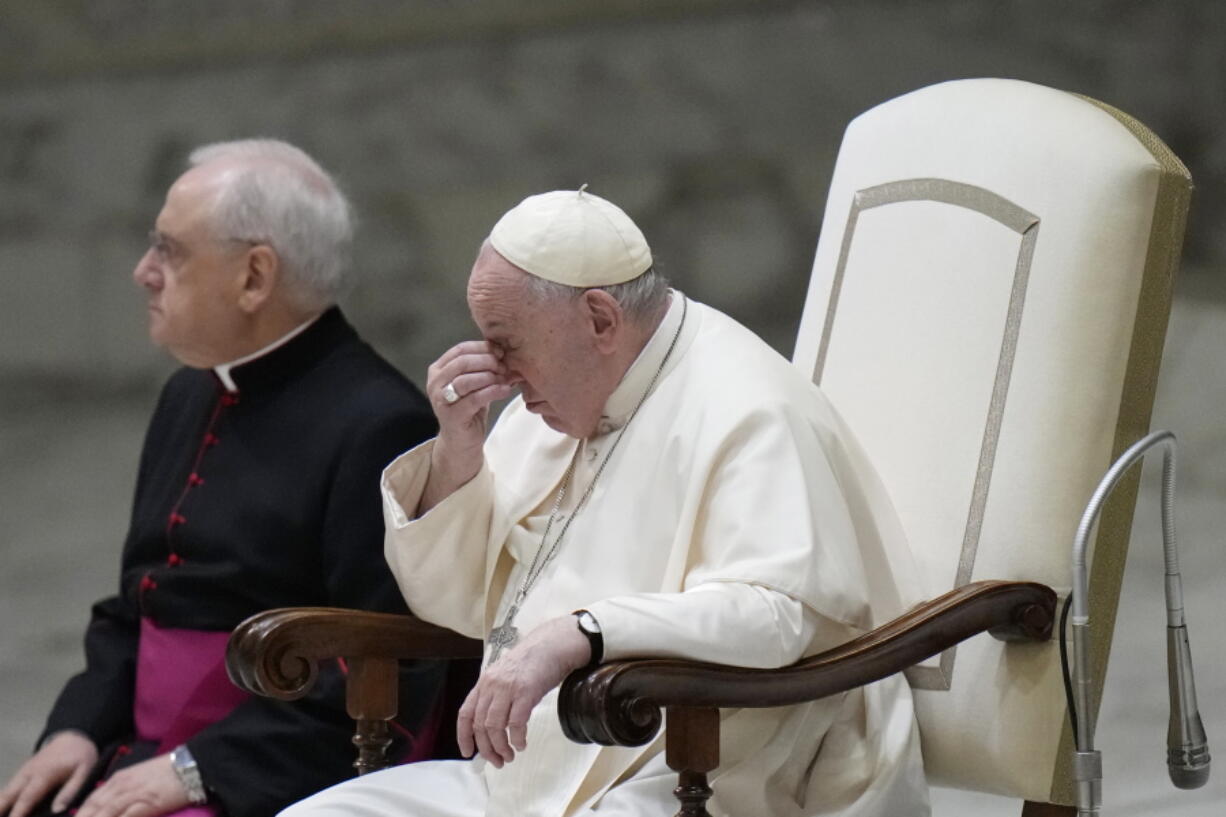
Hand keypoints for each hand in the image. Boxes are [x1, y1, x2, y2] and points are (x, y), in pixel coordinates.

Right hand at [0, 731, 97, 816]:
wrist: (74, 737)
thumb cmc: (81, 756)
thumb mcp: (84, 771)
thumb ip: (71, 790)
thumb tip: (57, 810)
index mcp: (45, 774)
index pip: (27, 797)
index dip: (18, 812)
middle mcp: (29, 773)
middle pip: (8, 795)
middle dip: (1, 808)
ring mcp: (24, 772)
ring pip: (6, 791)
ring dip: (0, 804)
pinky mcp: (23, 773)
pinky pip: (8, 788)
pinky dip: (2, 799)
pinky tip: (2, 809)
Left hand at [74, 755, 189, 816]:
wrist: (193, 764)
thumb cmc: (169, 772)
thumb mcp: (141, 777)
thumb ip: (125, 789)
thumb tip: (112, 806)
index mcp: (119, 779)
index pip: (91, 801)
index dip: (79, 815)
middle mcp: (121, 786)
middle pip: (93, 810)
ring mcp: (133, 795)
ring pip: (104, 814)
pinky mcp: (146, 804)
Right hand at [420, 340, 515, 511]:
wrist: (461, 442)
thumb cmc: (470, 409)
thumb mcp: (476, 383)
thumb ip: (485, 367)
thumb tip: (507, 351)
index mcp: (438, 369)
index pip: (461, 349)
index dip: (483, 348)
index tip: (501, 352)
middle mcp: (435, 382)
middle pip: (463, 362)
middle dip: (488, 361)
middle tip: (505, 367)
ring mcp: (441, 399)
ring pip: (467, 379)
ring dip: (490, 376)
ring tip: (505, 379)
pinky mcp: (451, 415)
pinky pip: (475, 398)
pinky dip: (493, 391)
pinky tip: (505, 390)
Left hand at [457, 615, 590, 767]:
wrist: (552, 645)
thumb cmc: (533, 663)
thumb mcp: (506, 678)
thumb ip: (497, 698)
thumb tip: (494, 729)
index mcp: (484, 683)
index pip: (465, 714)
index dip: (464, 736)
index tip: (468, 752)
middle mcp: (492, 685)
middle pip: (480, 725)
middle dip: (487, 749)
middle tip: (497, 761)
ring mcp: (508, 688)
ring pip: (494, 727)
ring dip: (501, 747)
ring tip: (510, 756)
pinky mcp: (525, 692)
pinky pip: (515, 723)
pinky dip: (517, 739)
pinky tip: (521, 744)